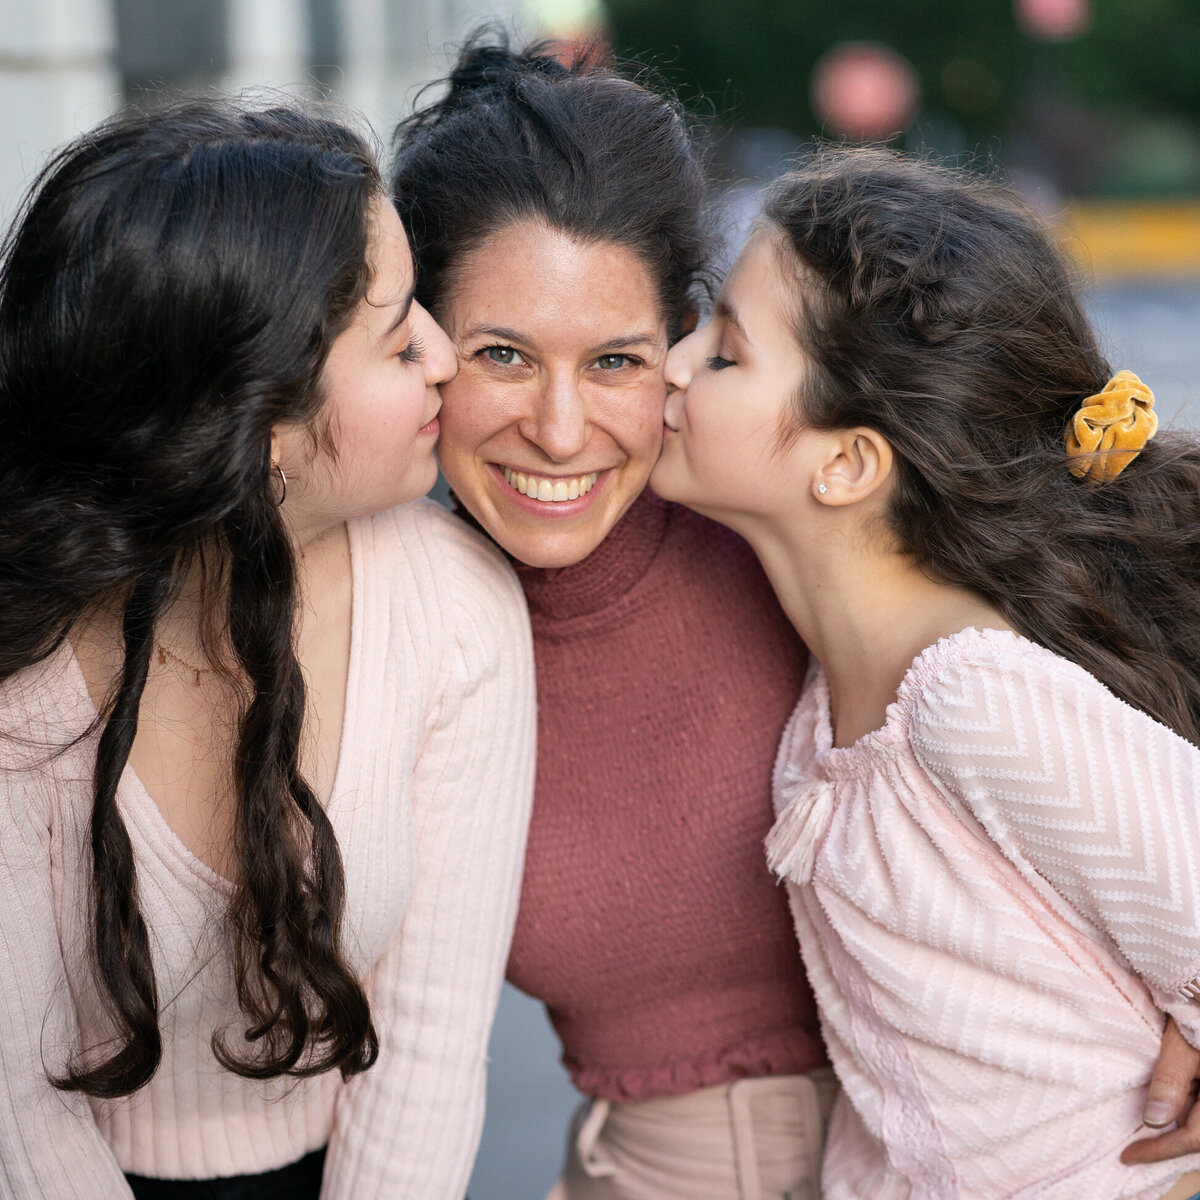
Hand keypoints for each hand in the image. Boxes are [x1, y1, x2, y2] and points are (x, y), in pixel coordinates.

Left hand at [1122, 1017, 1199, 1164]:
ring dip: (1180, 1126)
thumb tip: (1152, 1121)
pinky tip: (1167, 1106)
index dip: (1159, 1150)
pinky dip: (1188, 1110)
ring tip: (1145, 1130)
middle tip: (1136, 1148)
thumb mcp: (1183, 1042)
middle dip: (1170, 1142)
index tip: (1128, 1156)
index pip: (1194, 1139)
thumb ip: (1171, 1080)